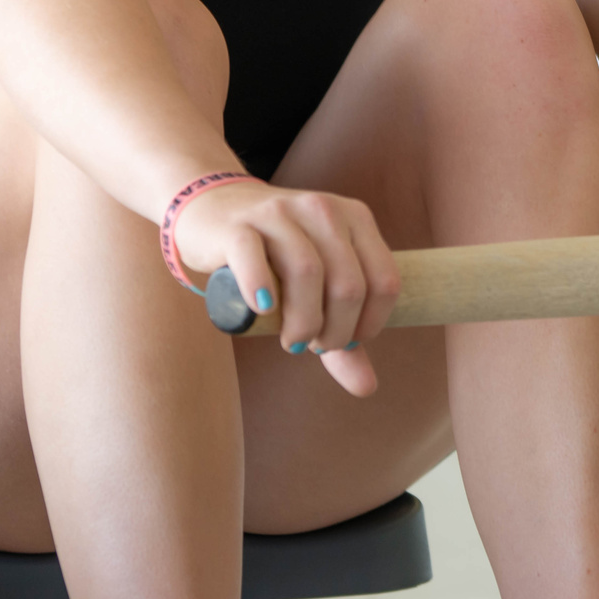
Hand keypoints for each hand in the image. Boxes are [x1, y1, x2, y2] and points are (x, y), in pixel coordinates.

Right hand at [169, 180, 401, 395]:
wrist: (214, 213)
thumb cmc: (274, 259)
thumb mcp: (317, 289)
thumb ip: (342, 336)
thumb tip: (367, 387)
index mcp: (356, 219)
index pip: (384, 282)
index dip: (369, 325)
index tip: (344, 342)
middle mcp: (323, 210)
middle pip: (348, 284)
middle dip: (334, 331)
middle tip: (312, 345)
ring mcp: (279, 213)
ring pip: (306, 271)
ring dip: (303, 321)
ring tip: (291, 340)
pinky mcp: (237, 225)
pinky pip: (253, 256)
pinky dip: (261, 287)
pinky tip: (264, 310)